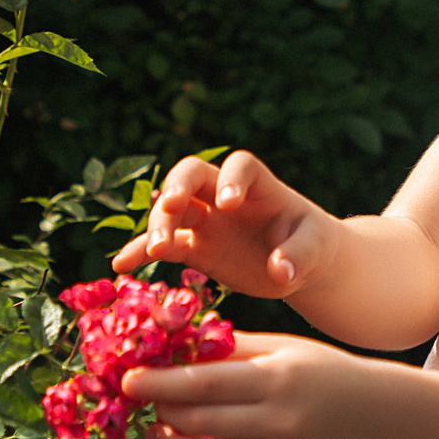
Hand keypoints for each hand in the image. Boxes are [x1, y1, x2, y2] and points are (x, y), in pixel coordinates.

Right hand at [110, 150, 334, 298]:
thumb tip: (281, 273)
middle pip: (192, 176)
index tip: (229, 203)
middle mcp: (225, 195)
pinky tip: (121, 265)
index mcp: (260, 186)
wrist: (301, 264)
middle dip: (179, 187)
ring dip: (159, 224)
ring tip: (155, 248)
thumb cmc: (312, 244)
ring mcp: (207, 220)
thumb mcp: (316, 248)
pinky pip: (164, 245)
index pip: (240, 166)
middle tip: (171, 207)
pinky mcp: (196, 247)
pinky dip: (141, 252)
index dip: (231, 179)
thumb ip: (300, 255)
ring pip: (172, 210)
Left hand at [121, 332, 372, 438]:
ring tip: (161, 433)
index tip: (128, 382)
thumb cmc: (314, 370)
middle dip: (162, 415)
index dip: (160, 384)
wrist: (370, 411)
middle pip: (201, 424)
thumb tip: (169, 344)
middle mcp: (281, 421)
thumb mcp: (278, 347)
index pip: (203, 383)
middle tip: (146, 406)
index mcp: (276, 378)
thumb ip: (228, 349)